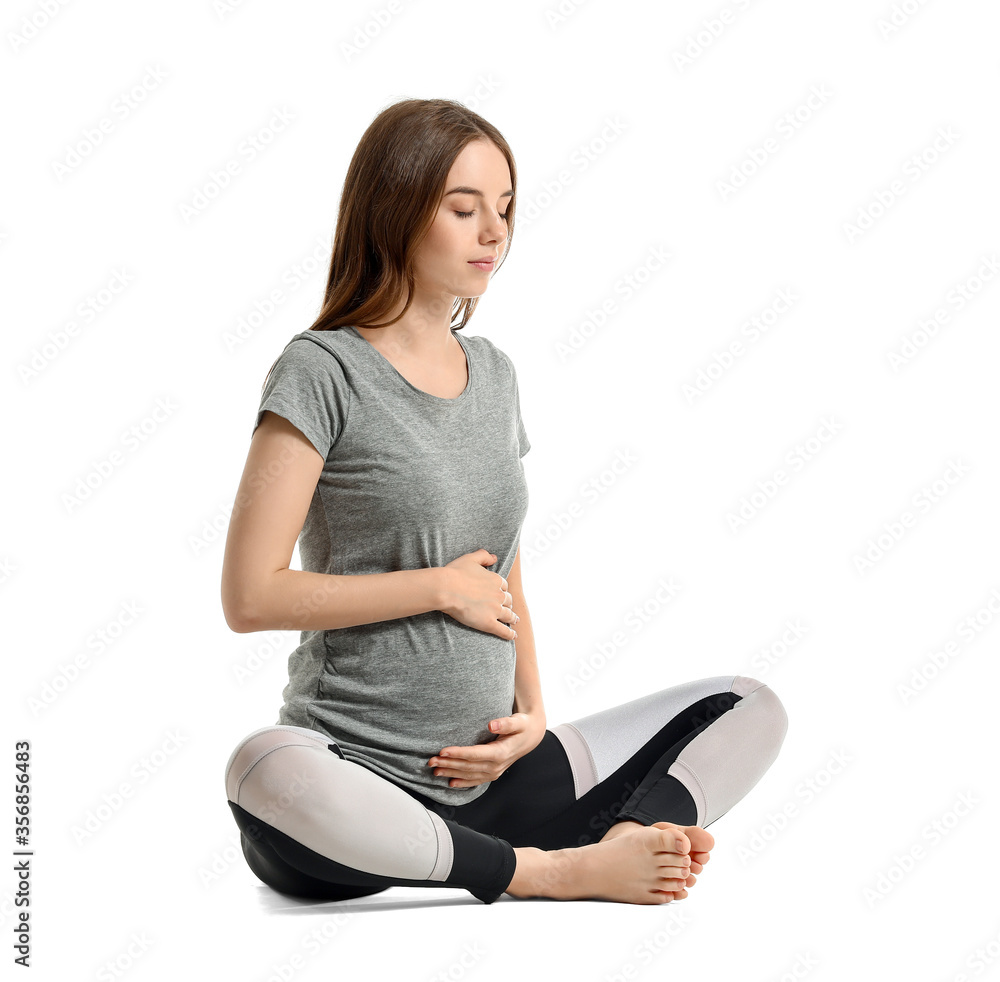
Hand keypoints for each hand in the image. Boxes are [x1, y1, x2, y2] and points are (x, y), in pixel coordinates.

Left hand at [427, 712, 545, 787]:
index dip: (458, 753)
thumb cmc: (522, 726)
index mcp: (501, 753)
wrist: (531, 737)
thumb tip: (491, 724)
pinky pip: (475, 781)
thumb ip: (506, 723)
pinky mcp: (492, 774)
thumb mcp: (518, 722)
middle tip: (431, 761)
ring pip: (469, 775)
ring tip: (435, 771)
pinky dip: (462, 783)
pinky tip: (450, 783)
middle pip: (468, 767)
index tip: (442, 751)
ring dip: (451, 773)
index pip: (475, 754)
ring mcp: (495, 772)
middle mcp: (497, 766)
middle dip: (448, 764)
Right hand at [440, 549, 518, 640]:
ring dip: (513, 618)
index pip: (504, 586)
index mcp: (496, 580)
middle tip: (507, 608)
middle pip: (508, 600)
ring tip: (515, 621)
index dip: (502, 590)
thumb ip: (484, 556)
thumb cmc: (455, 573)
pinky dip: (510, 634)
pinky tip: (514, 636)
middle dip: (508, 604)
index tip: (501, 594)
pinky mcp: (489, 623)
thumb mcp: (470, 558)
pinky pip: (503, 630)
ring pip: (509, 615)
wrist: (446, 588)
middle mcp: (499, 595)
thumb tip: (495, 557)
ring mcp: (495, 610)